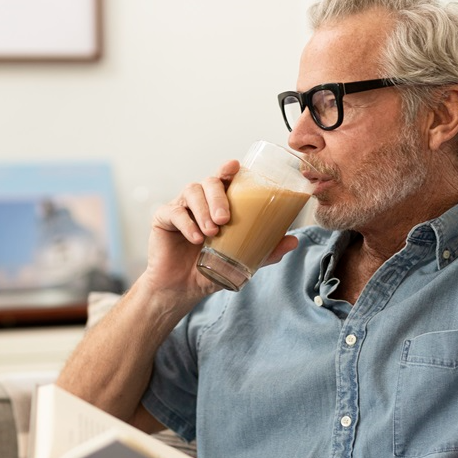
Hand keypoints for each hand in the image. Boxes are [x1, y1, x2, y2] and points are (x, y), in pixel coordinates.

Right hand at [138, 160, 299, 299]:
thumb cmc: (210, 270)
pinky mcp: (163, 218)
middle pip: (209, 182)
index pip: (224, 179)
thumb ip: (265, 252)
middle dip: (218, 197)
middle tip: (225, 219)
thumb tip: (294, 241)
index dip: (228, 169)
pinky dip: (187, 224)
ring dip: (204, 210)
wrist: (182, 290)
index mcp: (218, 204)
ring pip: (191, 192)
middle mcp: (200, 201)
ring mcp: (180, 207)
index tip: (234, 167)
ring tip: (212, 232)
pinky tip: (195, 238)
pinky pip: (174, 212)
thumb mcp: (241, 262)